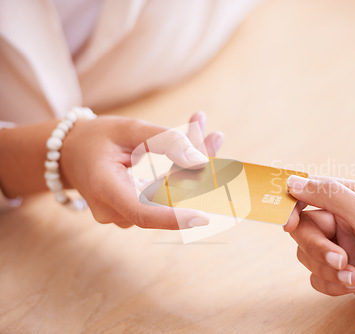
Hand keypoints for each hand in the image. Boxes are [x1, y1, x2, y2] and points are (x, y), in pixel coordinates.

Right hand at [60, 112, 223, 228]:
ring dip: (192, 167)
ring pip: (169, 197)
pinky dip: (182, 172)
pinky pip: (165, 195)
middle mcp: (114, 210)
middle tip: (216, 136)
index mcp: (106, 189)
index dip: (174, 218)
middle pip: (166, 199)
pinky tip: (198, 144)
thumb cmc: (96, 138)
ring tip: (209, 133)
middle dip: (196, 169)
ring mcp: (124, 215)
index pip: (143, 213)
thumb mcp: (129, 129)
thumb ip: (165, 141)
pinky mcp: (136, 211)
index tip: (203, 218)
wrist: (71, 153)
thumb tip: (200, 161)